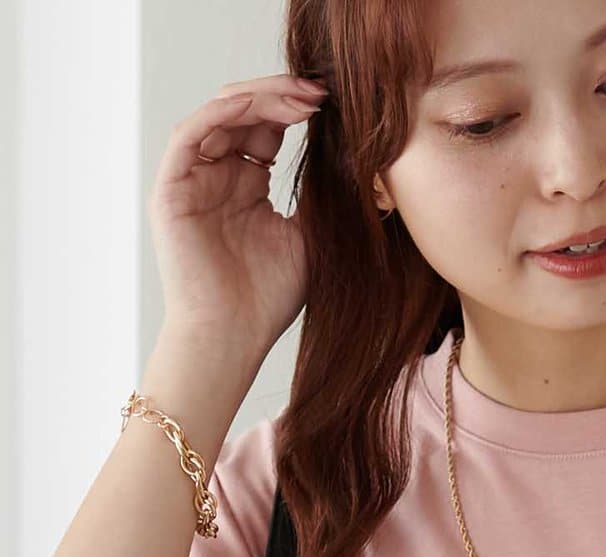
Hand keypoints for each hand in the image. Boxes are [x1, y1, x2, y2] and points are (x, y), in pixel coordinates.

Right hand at [149, 74, 329, 358]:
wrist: (232, 336)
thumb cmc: (268, 299)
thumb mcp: (309, 237)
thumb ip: (320, 195)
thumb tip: (357, 158)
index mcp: (246, 183)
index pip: (267, 127)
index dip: (296, 110)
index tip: (334, 104)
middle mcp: (217, 174)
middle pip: (243, 112)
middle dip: (281, 96)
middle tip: (320, 92)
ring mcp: (192, 178)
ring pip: (219, 114)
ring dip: (259, 99)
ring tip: (300, 99)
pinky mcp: (171, 188)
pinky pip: (191, 134)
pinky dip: (222, 114)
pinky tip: (258, 109)